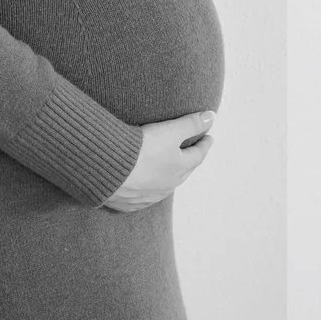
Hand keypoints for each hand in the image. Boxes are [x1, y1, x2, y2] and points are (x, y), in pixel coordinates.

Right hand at [101, 111, 215, 211]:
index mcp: (179, 168)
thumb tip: (211, 117)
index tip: (209, 138)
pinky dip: (147, 190)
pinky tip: (143, 187)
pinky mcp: (129, 202)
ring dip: (168, 177)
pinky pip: (143, 197)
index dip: (204, 144)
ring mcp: (148, 196)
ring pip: (164, 186)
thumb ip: (190, 124)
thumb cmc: (141, 150)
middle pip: (183, 172)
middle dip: (189, 162)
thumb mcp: (169, 131)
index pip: (197, 154)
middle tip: (193, 152)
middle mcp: (167, 186)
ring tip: (169, 169)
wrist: (109, 170)